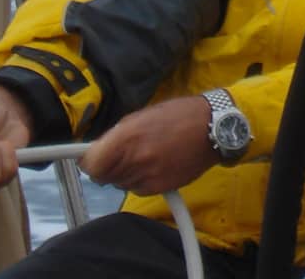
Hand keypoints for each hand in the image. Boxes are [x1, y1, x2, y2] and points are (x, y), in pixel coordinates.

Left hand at [78, 95, 216, 196]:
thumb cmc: (179, 115)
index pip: (90, 164)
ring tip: (147, 156)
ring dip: (126, 174)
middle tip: (125, 155)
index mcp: (127, 137)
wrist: (214, 127)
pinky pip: (138, 189)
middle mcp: (135, 158)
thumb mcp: (142, 116)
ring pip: (120, 184)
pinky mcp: (160, 187)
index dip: (90, 162)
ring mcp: (148, 175)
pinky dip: (142, 181)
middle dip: (109, 168)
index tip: (93, 160)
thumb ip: (117, 135)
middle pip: (103, 177)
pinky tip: (157, 166)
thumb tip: (96, 152)